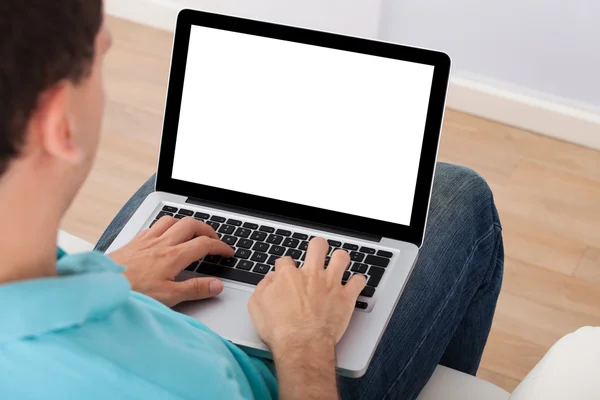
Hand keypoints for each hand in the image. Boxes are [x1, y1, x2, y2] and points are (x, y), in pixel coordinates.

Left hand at [110, 216, 233, 306]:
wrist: (100, 287)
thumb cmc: (131, 293)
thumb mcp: (169, 297)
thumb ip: (195, 289)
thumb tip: (216, 285)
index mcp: (173, 256)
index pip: (204, 244)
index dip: (220, 247)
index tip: (227, 252)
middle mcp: (161, 243)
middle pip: (191, 224)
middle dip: (207, 229)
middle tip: (214, 239)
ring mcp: (146, 240)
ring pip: (171, 220)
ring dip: (186, 223)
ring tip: (192, 232)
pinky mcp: (133, 242)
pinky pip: (153, 226)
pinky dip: (164, 227)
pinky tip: (163, 236)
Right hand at [248, 237, 366, 353]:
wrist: (301, 346)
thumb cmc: (280, 331)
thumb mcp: (257, 307)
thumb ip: (263, 288)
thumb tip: (269, 280)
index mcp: (288, 276)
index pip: (286, 260)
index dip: (285, 266)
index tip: (286, 274)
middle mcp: (311, 275)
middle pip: (317, 246)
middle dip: (317, 247)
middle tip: (316, 255)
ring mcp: (330, 284)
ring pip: (341, 257)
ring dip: (340, 259)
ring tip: (337, 265)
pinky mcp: (346, 297)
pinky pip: (358, 281)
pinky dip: (357, 281)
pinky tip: (353, 284)